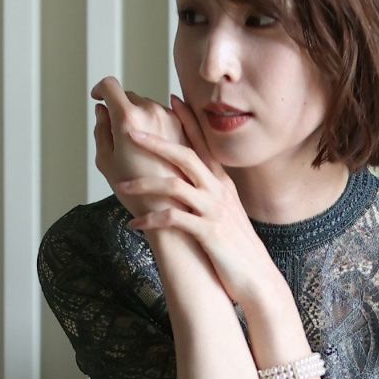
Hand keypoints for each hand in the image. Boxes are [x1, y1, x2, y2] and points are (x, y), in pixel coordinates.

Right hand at [91, 76, 191, 218]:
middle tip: (116, 135)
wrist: (174, 211)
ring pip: (149, 107)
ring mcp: (171, 118)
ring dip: (140, 119)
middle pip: (130, 98)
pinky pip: (165, 118)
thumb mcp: (107, 163)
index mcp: (129, 118)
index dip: (100, 89)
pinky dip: (156, 127)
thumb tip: (102, 111)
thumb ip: (101, 131)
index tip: (98, 97)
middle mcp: (152, 111)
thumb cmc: (138, 194)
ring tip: (138, 150)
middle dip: (120, 109)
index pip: (110, 86)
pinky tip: (155, 149)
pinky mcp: (185, 128)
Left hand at [116, 94, 277, 309]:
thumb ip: (211, 196)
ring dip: (145, 183)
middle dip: (156, 141)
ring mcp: (214, 211)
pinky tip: (134, 223)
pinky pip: (175, 220)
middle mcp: (219, 191)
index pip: (203, 143)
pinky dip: (152, 219)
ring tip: (120, 184)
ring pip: (176, 185)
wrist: (257, 279)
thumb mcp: (226, 214)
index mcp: (222, 184)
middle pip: (185, 155)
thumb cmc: (236, 250)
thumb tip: (191, 186)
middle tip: (129, 129)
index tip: (170, 99)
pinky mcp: (209, 233)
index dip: (188, 120)